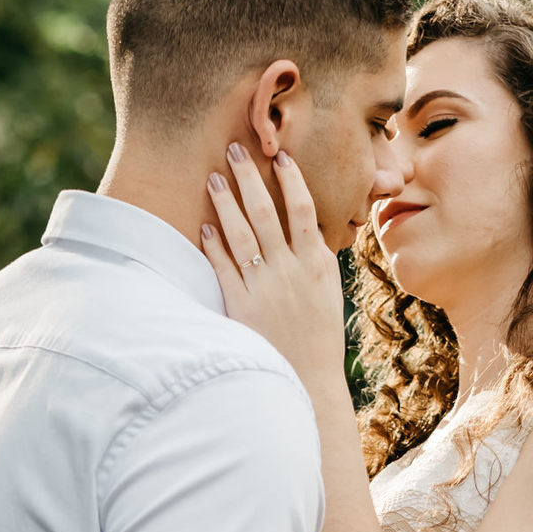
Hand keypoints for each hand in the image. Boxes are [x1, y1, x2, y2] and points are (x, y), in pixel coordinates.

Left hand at [200, 145, 347, 393]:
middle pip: (267, 213)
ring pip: (242, 234)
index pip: (303, 210)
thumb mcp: (328, 294)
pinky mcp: (243, 308)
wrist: (308, 381)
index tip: (278, 157)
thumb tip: (309, 227)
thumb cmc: (318, 337)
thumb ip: (318, 258)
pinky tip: (204, 226)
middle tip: (234, 150)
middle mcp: (291, 271)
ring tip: (212, 178)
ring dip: (225, 203)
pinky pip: (224, 269)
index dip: (291, 180)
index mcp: (316, 265)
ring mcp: (266, 288)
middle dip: (249, 178)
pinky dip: (213, 245)